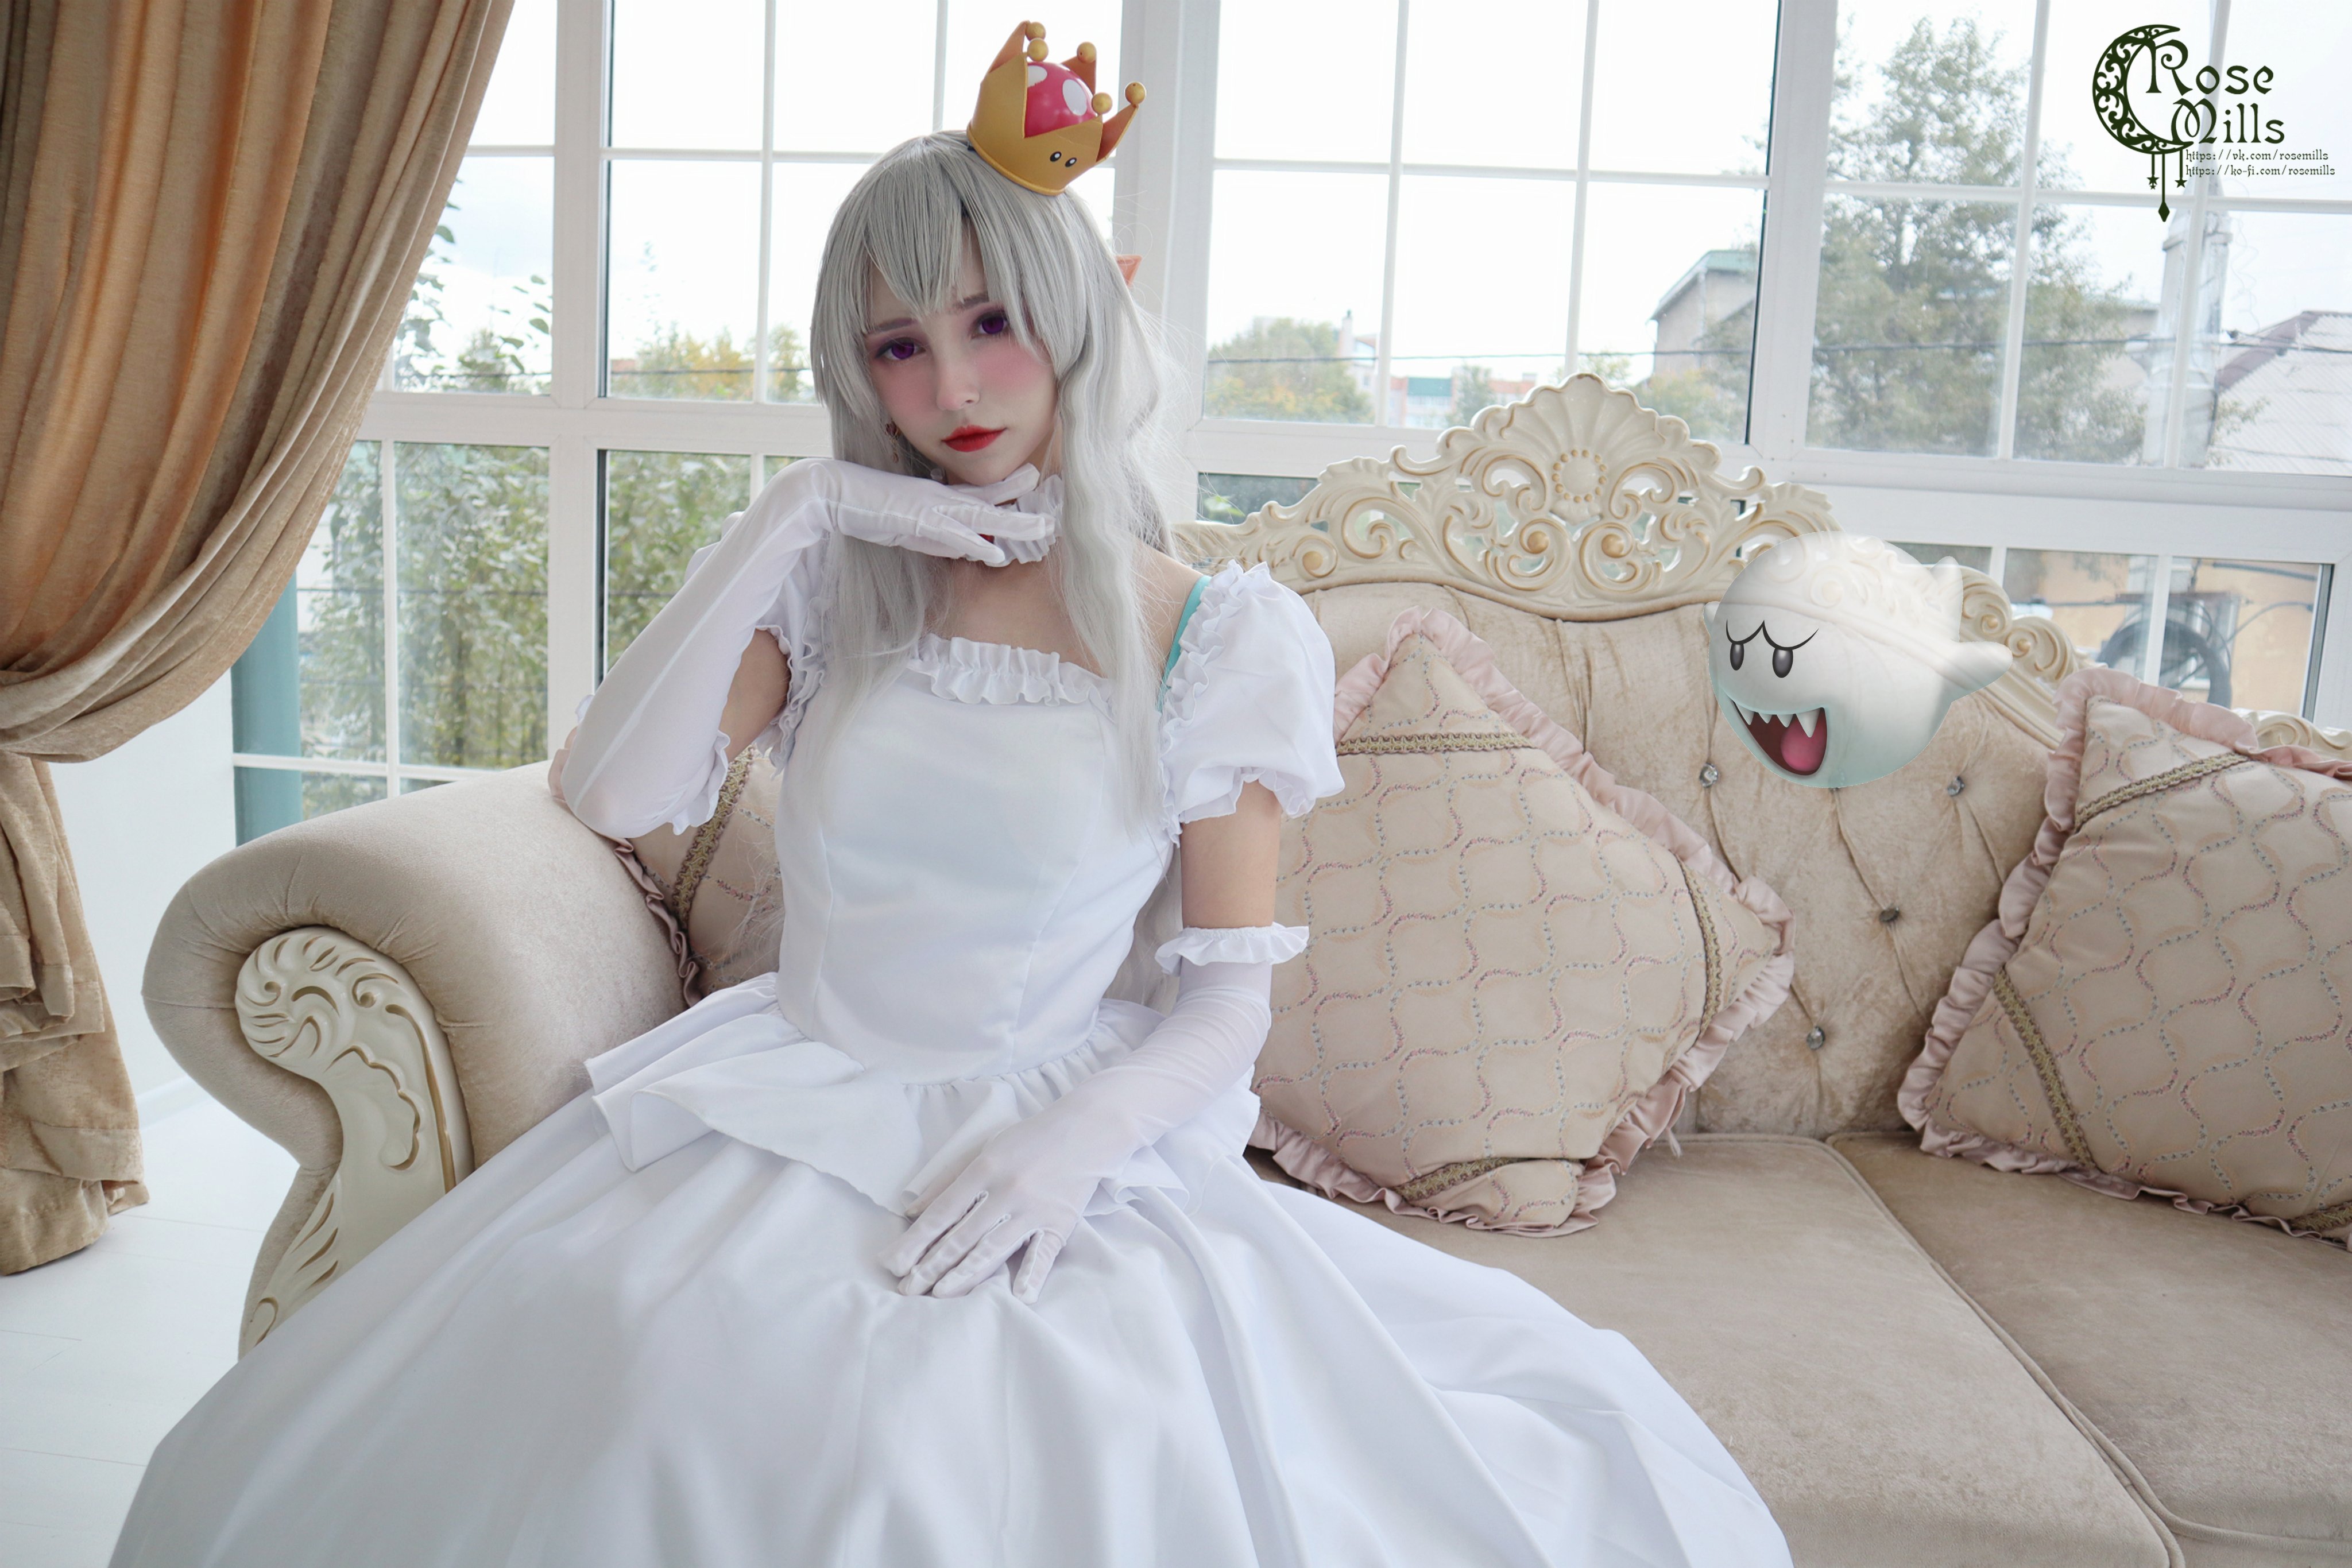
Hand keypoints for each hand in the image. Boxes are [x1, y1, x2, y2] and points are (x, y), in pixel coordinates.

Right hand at [803, 459, 1053, 566]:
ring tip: (1043, 529)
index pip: (981, 495)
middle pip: (991, 502)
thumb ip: (937, 536)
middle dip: (1023, 509)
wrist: (834, 493)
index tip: (1036, 492)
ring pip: (982, 515)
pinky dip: (976, 543)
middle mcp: (940, 497)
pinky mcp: (917, 519)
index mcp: (939, 496)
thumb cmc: (866, 508)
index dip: (1009, 494)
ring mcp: (931, 508)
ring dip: (1014, 524)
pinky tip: (996, 554)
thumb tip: (965, 548)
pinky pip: (952, 533)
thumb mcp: (909, 524)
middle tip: (1054, 514)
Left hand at [880, 1096, 1129, 1301]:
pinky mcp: (1061, 1222)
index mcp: (985, 1169)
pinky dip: (1033, 1275)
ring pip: (994, 1248)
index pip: (942, 1213)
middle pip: (962, 1235)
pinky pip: (1044, 1253)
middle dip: (931, 1265)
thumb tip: (912, 1213)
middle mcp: (1007, 1191)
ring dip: (965, 1275)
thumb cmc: (1028, 1140)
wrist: (1087, 1129)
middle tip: (907, 1290)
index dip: (916, 1241)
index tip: (894, 1264)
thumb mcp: (983, 1148)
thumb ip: (946, 1180)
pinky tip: (1020, 1297)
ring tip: (940, 1295)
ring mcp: (1035, 1209)